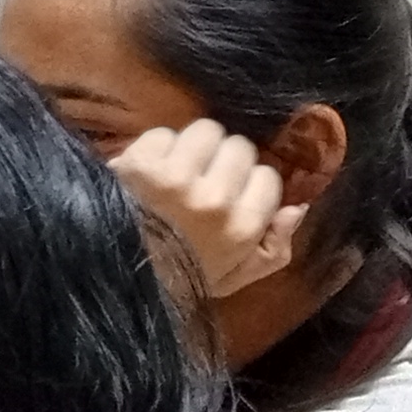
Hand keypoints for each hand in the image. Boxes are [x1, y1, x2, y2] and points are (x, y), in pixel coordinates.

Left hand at [110, 118, 307, 297]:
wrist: (114, 277)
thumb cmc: (178, 280)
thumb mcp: (233, 277)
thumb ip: (273, 248)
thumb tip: (297, 207)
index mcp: (243, 227)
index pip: (268, 176)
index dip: (250, 183)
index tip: (232, 194)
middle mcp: (214, 198)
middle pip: (239, 147)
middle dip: (224, 160)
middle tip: (205, 178)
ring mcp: (175, 178)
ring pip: (206, 131)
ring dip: (195, 146)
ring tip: (180, 168)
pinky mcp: (140, 162)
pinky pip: (164, 134)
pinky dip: (157, 148)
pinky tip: (150, 171)